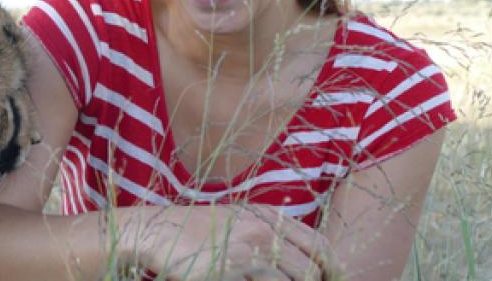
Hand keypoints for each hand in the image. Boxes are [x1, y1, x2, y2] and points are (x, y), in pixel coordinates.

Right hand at [126, 204, 339, 280]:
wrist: (159, 232)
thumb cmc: (198, 233)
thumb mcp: (239, 223)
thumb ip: (269, 235)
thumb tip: (304, 264)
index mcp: (268, 216)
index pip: (318, 244)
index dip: (332, 268)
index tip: (332, 280)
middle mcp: (263, 229)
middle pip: (310, 269)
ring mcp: (248, 248)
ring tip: (260, 280)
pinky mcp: (232, 266)